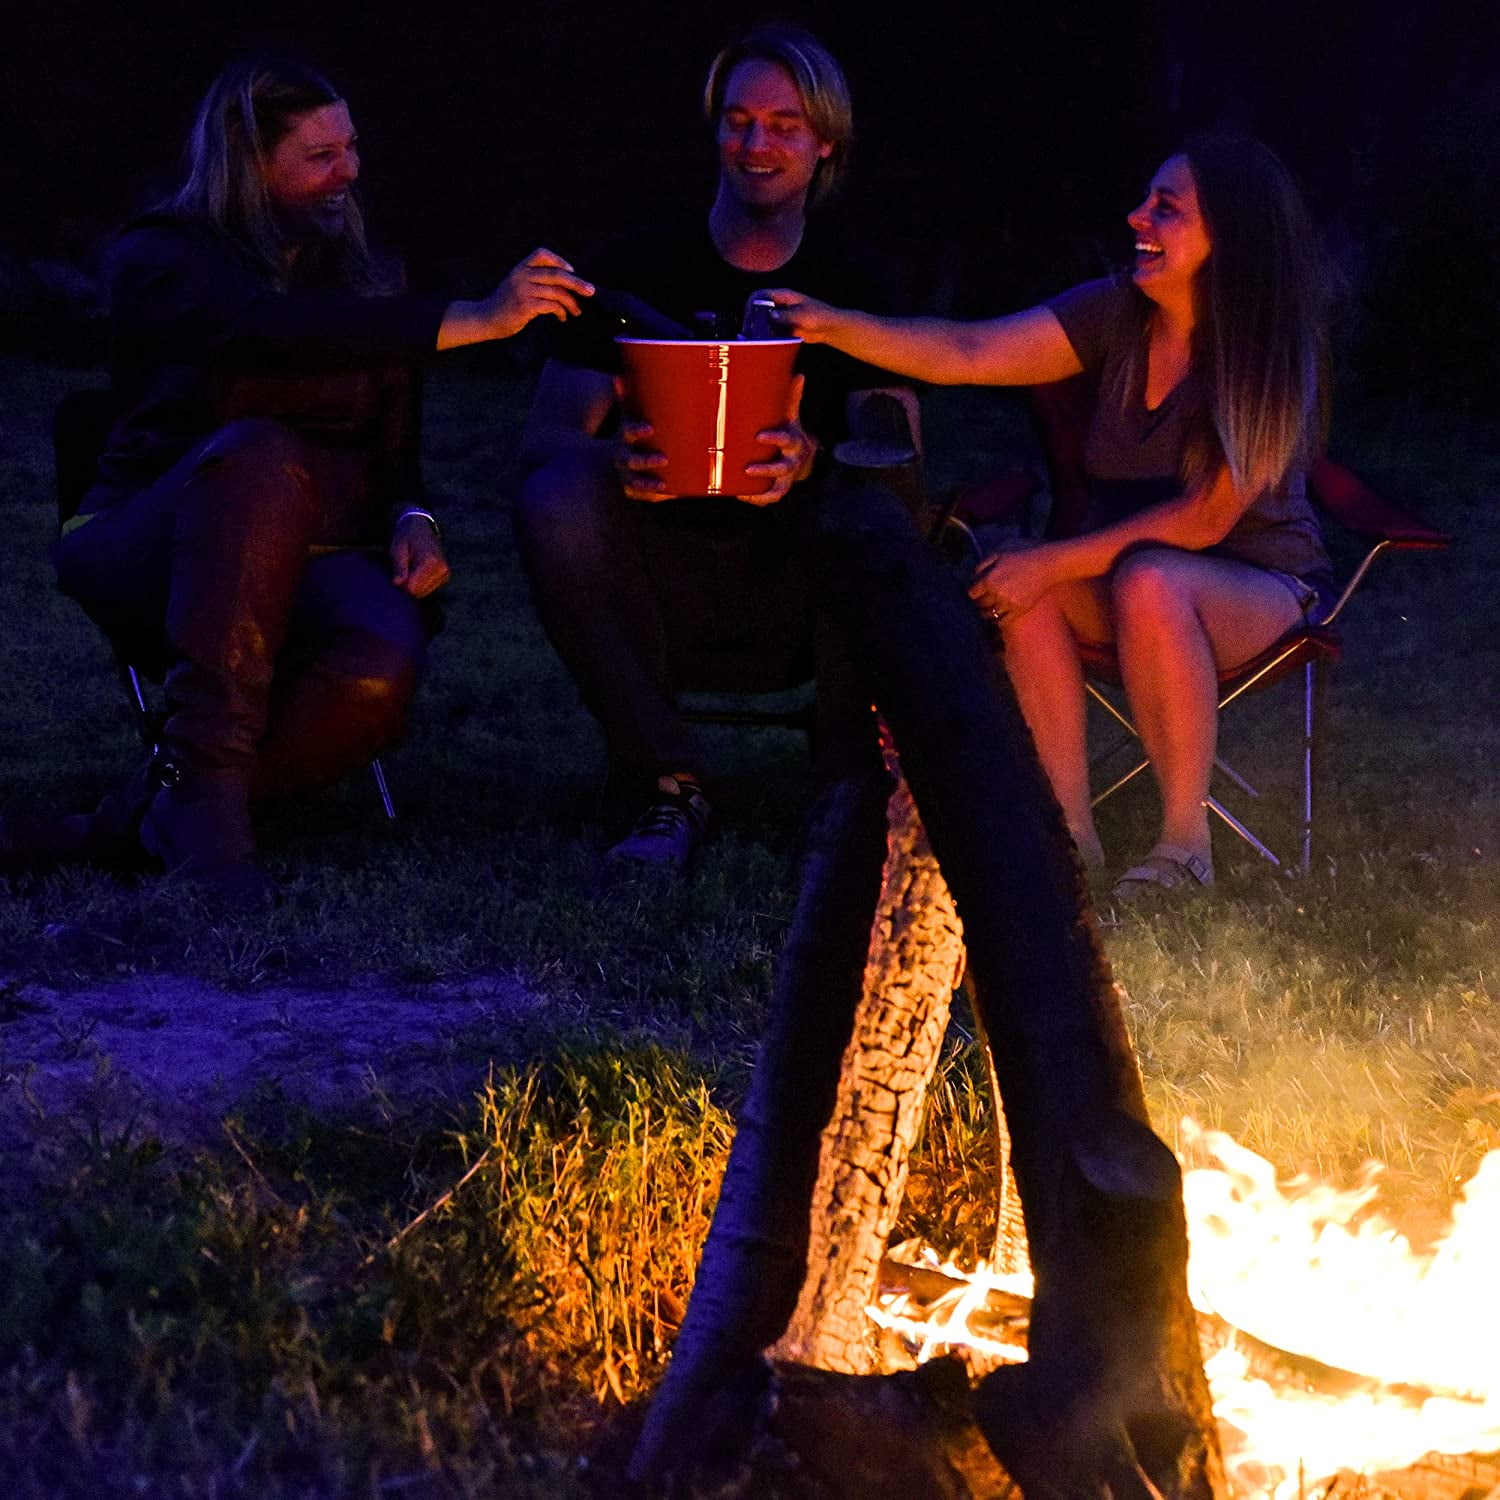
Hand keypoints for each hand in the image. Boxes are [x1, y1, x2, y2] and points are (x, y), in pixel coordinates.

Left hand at [390, 513, 450, 597]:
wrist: (420, 526)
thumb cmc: (406, 536)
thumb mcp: (397, 549)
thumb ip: (399, 567)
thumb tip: (398, 584)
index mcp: (430, 561)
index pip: (413, 588)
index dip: (401, 585)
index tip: (396, 575)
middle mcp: (442, 568)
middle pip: (419, 592)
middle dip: (407, 586)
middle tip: (402, 571)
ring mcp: (445, 573)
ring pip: (424, 592)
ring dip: (414, 584)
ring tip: (410, 568)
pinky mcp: (445, 576)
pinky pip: (429, 589)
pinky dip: (420, 583)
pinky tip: (417, 571)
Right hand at [478, 248, 593, 339]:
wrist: (487, 319)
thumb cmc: (506, 304)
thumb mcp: (517, 284)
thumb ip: (535, 280)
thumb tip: (566, 285)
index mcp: (520, 267)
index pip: (541, 253)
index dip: (559, 260)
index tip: (571, 270)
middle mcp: (522, 275)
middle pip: (556, 274)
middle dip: (577, 283)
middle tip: (590, 291)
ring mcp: (523, 290)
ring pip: (556, 292)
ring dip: (571, 303)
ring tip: (577, 311)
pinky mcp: (525, 306)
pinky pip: (551, 306)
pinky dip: (561, 312)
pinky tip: (562, 317)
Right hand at [610, 378, 673, 499]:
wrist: (605, 465)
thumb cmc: (626, 438)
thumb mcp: (625, 419)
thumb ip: (626, 400)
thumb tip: (619, 376)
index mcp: (622, 439)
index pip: (628, 433)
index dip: (637, 431)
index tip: (650, 428)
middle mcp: (622, 460)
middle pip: (631, 461)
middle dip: (646, 460)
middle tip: (664, 458)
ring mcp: (627, 478)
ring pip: (635, 484)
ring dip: (648, 485)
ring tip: (663, 485)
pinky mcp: (635, 492)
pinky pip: (645, 497)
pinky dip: (656, 496)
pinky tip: (672, 493)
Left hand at [738, 373, 811, 505]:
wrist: (805, 453)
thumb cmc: (790, 430)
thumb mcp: (791, 415)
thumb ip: (791, 397)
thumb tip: (799, 374)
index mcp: (794, 441)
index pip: (786, 440)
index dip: (774, 440)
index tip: (759, 436)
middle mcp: (792, 461)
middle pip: (782, 468)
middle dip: (765, 470)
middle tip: (747, 469)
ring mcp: (787, 478)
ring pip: (778, 488)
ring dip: (762, 491)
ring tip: (742, 492)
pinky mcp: (780, 488)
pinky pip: (771, 498)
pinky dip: (758, 500)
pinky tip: (742, 496)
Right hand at [754, 288, 844, 344]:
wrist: (830, 327)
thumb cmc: (819, 316)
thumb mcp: (802, 315)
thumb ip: (786, 316)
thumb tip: (770, 316)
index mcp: (783, 296)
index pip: (760, 295)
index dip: (751, 304)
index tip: (749, 317)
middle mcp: (779, 305)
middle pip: (758, 309)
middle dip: (752, 320)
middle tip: (749, 333)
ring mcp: (781, 316)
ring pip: (763, 321)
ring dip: (758, 330)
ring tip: (755, 340)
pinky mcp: (784, 328)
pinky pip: (771, 331)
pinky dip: (766, 337)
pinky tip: (764, 344)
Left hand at [969, 541, 1057, 624]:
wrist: (1047, 564)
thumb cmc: (1023, 554)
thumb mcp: (999, 551)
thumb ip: (984, 563)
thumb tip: (974, 576)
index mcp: (989, 579)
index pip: (972, 592)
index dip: (973, 592)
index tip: (976, 591)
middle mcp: (997, 593)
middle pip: (980, 604)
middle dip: (979, 602)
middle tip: (981, 601)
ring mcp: (1008, 603)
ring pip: (990, 614)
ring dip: (987, 612)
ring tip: (989, 610)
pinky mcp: (1019, 610)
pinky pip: (1003, 622)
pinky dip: (998, 621)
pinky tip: (998, 617)